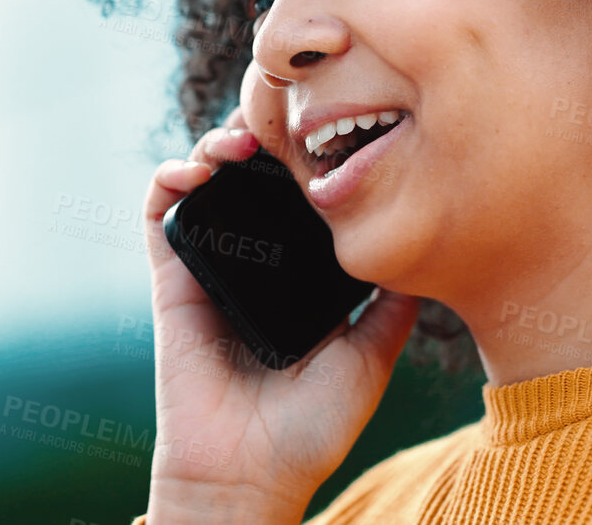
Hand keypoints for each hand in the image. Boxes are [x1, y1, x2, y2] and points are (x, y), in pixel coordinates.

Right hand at [140, 74, 420, 519]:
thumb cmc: (311, 428)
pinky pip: (160, 217)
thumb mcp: (372, 355)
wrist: (249, 474)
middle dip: (263, 135)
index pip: (301, 196)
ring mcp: (213, 267)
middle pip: (254, 176)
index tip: (333, 125)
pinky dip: (169, 181)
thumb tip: (432, 247)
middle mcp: (256, 262)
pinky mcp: (172, 282)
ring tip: (240, 138)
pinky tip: (195, 169)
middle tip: (282, 116)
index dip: (309, 154)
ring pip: (207, 183)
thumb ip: (393, 303)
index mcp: (299, 274)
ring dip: (216, 145)